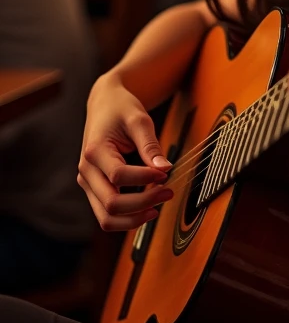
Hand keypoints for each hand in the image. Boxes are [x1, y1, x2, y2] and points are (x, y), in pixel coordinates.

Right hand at [77, 74, 173, 231]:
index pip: (119, 176)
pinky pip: (107, 214)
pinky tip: (147, 207)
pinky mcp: (94, 189)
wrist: (103, 104)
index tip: (165, 172)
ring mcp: (88, 183)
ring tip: (158, 207)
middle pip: (111, 204)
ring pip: (106, 218)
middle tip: (168, 192)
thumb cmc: (119, 108)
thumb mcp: (138, 119)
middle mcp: (86, 171)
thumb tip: (165, 169)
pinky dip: (127, 217)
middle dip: (143, 203)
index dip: (145, 178)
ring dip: (134, 218)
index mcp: (94, 151)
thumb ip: (150, 145)